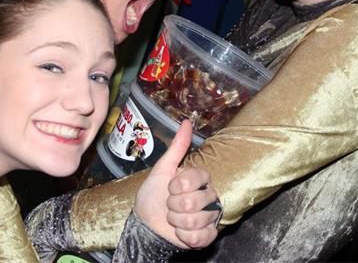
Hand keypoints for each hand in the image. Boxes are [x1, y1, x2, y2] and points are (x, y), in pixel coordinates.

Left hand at [134, 121, 219, 248]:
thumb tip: (186, 121)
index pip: (196, 178)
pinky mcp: (208, 235)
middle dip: (173, 206)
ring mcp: (210, 217)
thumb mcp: (163, 169)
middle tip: (170, 205)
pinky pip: (200, 237)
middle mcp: (209, 196)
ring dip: (176, 221)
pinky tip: (180, 231)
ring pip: (195, 220)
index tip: (170, 187)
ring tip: (174, 218)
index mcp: (201, 179)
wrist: (147, 222)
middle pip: (193, 202)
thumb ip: (177, 147)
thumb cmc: (154, 194)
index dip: (177, 186)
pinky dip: (184, 236)